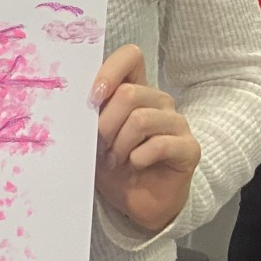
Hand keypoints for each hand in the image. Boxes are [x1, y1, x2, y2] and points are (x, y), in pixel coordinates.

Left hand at [90, 44, 200, 234]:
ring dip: (120, 144)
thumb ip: (90, 114)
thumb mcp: (94, 137)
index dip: (109, 71)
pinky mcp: (189, 148)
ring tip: (115, 160)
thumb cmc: (114, 167)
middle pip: (129, 93)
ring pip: (141, 119)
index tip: (92, 97)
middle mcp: (159, 101)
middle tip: (100, 146)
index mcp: (136, 91)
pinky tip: (135, 166)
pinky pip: (159, 144)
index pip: (130, 56)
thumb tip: (71, 100)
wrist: (136, 204)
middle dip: (105, 124)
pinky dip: (138, 158)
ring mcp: (177, 123)